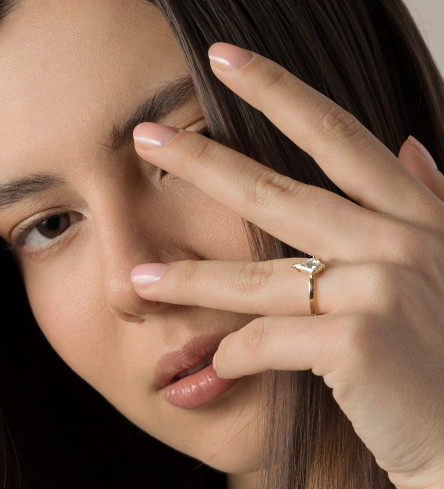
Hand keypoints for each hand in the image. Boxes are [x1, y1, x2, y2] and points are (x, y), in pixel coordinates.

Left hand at [131, 43, 443, 488]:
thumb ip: (429, 201)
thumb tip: (411, 142)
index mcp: (411, 217)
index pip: (335, 134)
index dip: (278, 89)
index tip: (224, 58)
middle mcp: (396, 241)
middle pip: (275, 190)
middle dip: (201, 161)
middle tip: (144, 137)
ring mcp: (379, 288)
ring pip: (256, 276)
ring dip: (189, 281)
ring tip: (138, 281)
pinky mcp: (358, 342)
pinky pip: (266, 340)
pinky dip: (236, 356)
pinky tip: (218, 366)